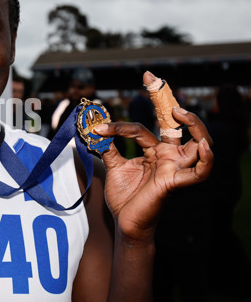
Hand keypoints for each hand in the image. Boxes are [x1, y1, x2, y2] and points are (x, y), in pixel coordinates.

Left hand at [93, 104, 212, 242]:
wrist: (124, 222)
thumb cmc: (124, 197)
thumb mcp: (114, 166)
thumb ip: (109, 148)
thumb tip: (96, 130)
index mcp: (154, 151)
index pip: (146, 126)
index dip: (122, 122)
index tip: (100, 116)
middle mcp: (168, 156)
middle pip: (177, 125)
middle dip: (167, 99)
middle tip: (152, 79)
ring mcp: (174, 168)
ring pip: (198, 144)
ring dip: (195, 126)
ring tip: (179, 112)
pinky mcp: (174, 182)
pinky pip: (198, 172)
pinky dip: (205, 160)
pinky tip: (202, 146)